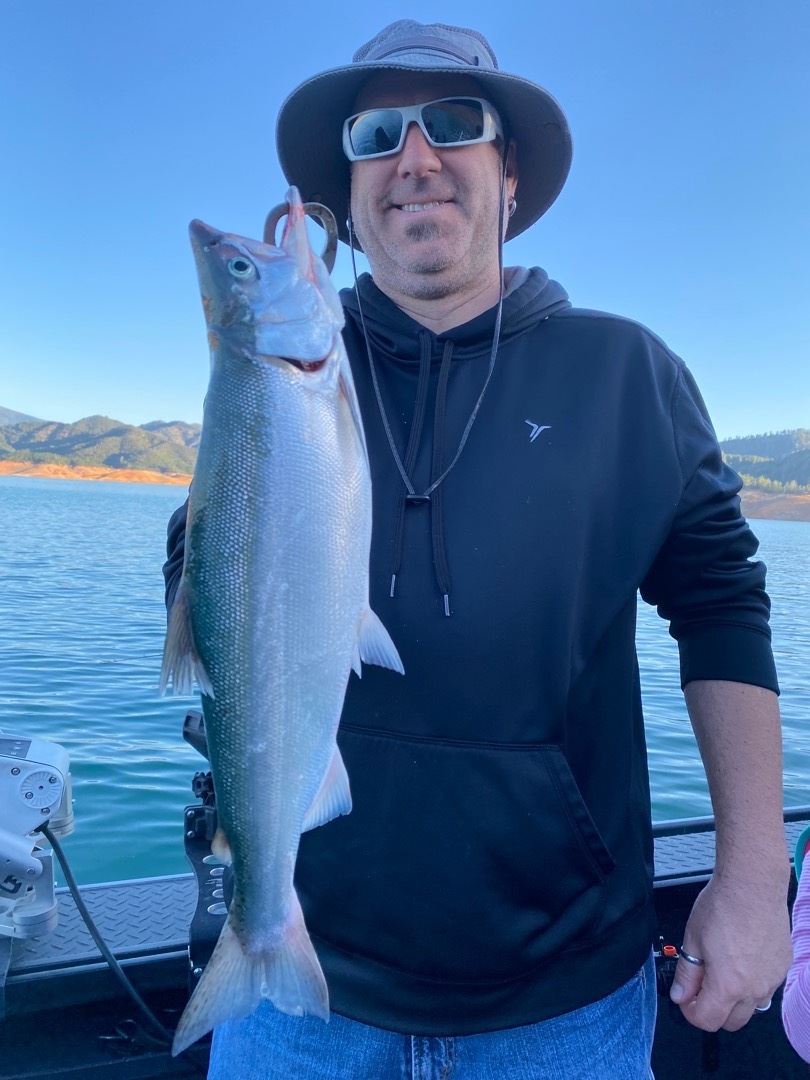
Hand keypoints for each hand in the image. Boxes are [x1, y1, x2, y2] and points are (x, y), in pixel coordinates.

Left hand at [670, 872, 791, 1030]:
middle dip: (712, 1011)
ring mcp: (773, 979)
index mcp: (729, 986)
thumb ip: (686, 973)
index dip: (690, 1013)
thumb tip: (680, 995)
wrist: (753, 884)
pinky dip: (752, 983)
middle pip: (732, 1021)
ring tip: (721, 970)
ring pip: (752, 1006)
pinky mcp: (783, 966)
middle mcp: (755, 989)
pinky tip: (741, 959)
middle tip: (700, 987)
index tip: (684, 999)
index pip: (708, 1021)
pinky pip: (766, 987)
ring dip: (734, 1000)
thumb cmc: (722, 906)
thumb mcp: (693, 939)